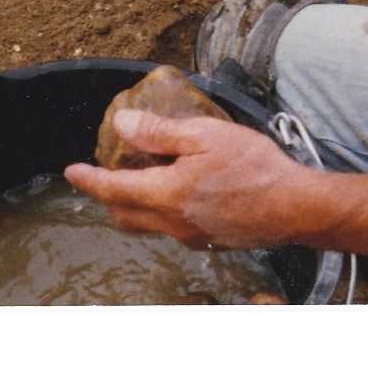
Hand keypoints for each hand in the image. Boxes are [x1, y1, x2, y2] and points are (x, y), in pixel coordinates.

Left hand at [63, 110, 315, 250]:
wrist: (296, 207)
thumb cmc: (254, 168)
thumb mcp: (204, 136)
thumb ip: (159, 133)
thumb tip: (121, 125)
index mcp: (166, 194)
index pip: (113, 189)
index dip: (88, 179)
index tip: (71, 171)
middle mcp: (172, 222)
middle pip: (124, 213)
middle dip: (108, 195)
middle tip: (104, 173)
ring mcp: (191, 236)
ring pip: (147, 223)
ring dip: (134, 204)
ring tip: (140, 178)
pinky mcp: (208, 241)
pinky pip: (171, 228)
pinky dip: (160, 211)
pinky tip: (177, 192)